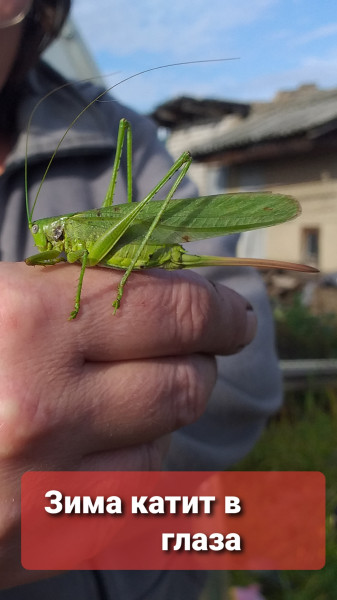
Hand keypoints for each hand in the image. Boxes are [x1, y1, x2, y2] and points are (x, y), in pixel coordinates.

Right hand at [0, 262, 255, 586]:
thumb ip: (67, 280)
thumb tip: (156, 277)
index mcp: (25, 319)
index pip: (175, 309)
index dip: (218, 309)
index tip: (233, 312)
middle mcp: (43, 403)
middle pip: (187, 381)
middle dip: (202, 361)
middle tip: (198, 349)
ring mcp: (43, 483)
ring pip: (167, 445)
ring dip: (167, 415)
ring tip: (141, 394)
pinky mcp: (40, 541)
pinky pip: (135, 502)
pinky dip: (142, 468)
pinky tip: (114, 448)